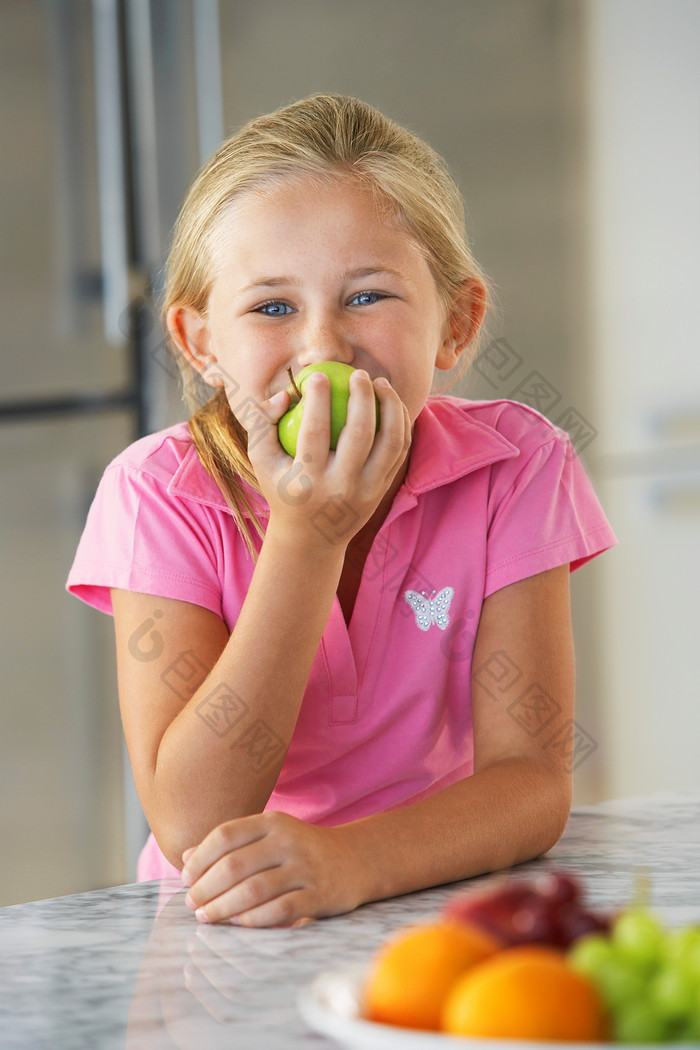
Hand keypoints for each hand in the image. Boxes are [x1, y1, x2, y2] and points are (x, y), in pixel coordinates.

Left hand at [180, 811, 363, 927]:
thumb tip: (186, 857)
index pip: (226, 835)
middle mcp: (288, 841)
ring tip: (207, 917)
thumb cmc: (301, 850)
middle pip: (235, 865)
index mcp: (272, 822)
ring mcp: (306, 867)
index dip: (200, 858)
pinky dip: (254, 919)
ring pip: (254, 890)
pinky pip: (280, 910)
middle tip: (192, 904)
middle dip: (206, 888)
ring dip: (223, 907)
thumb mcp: (270, 835)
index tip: (186, 879)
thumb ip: (231, 843)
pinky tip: (238, 924)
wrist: (356, 860)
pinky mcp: (320, 895)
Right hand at [241, 370, 409, 551]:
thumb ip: (262, 421)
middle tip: (359, 374)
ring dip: (391, 407)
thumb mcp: (260, 460)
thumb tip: (285, 393)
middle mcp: (340, 488)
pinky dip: (400, 423)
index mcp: (307, 482)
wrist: (310, 538)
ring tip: (381, 383)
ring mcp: (367, 491)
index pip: (315, 432)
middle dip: (363, 397)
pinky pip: (399, 450)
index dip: (318, 399)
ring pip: (390, 442)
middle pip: (359, 434)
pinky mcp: (382, 490)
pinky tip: (391, 403)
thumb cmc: (281, 488)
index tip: (319, 375)